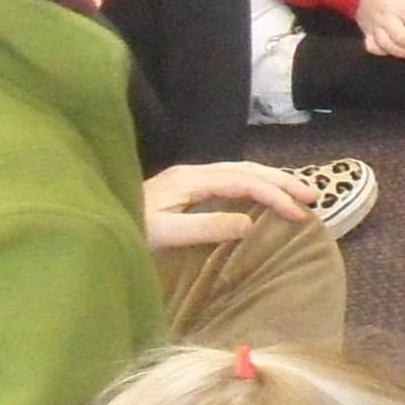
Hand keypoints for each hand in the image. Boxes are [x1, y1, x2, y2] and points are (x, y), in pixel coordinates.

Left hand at [142, 160, 314, 250]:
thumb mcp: (165, 235)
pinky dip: (253, 186)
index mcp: (190, 179)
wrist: (92, 225)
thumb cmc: (128, 232)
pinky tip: (260, 196)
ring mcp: (187, 179)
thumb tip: (250, 223)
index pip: (244, 181)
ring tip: (296, 193)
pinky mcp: (184, 189)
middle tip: (313, 197)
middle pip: (246, 169)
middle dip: (282, 180)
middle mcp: (192, 172)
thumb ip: (206, 227)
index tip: (300, 215)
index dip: (275, 195)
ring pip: (239, 172)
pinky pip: (229, 181)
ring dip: (270, 181)